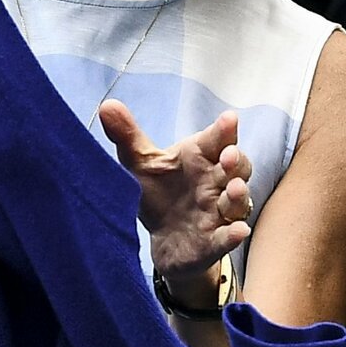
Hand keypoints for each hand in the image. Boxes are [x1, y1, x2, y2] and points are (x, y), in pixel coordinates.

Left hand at [99, 102, 254, 294]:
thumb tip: (107, 106)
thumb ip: (128, 136)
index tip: (229, 119)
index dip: (225, 130)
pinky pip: (229, 236)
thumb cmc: (159, 193)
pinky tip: (238, 231)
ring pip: (238, 200)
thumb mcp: (140, 164)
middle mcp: (216, 182)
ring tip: (234, 189)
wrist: (163, 240)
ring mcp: (219, 211)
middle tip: (228, 156)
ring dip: (239, 194)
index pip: (218, 140)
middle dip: (236, 161)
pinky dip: (234, 234)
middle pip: (237, 167)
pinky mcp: (216, 240)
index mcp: (200, 157)